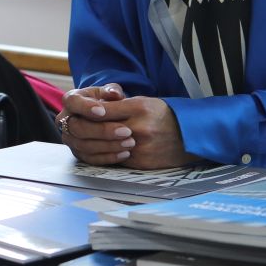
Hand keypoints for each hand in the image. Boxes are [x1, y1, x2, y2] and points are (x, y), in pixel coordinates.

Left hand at [58, 84, 196, 169]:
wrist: (191, 135)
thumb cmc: (165, 115)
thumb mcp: (144, 102)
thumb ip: (119, 105)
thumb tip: (93, 107)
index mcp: (138, 107)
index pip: (102, 109)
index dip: (86, 111)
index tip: (77, 112)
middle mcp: (138, 127)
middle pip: (99, 129)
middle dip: (83, 128)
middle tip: (74, 127)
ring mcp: (140, 147)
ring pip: (105, 147)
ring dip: (93, 143)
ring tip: (84, 139)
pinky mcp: (142, 163)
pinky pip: (117, 160)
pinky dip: (108, 155)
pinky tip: (102, 151)